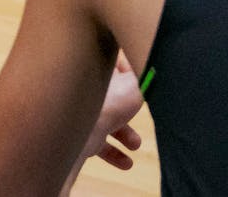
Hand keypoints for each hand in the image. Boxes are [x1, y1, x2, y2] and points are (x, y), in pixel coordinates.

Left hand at [80, 54, 143, 170]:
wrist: (82, 131)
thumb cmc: (111, 101)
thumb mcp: (138, 82)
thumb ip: (145, 75)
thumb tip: (146, 66)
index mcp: (102, 73)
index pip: (116, 64)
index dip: (129, 68)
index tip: (142, 77)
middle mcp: (91, 92)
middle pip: (114, 96)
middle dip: (130, 109)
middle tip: (138, 112)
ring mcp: (85, 116)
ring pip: (108, 122)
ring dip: (125, 135)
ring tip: (136, 145)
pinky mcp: (81, 137)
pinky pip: (100, 144)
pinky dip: (114, 153)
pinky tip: (126, 163)